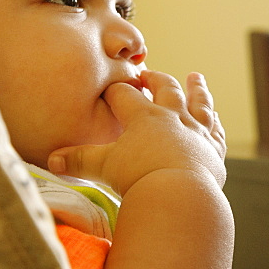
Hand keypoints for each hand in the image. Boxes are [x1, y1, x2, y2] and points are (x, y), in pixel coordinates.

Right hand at [47, 70, 226, 195]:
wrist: (179, 193)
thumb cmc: (138, 177)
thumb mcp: (104, 167)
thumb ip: (79, 160)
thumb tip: (52, 159)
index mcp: (144, 117)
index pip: (125, 95)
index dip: (116, 90)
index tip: (110, 89)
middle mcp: (173, 117)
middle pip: (165, 88)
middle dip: (155, 79)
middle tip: (149, 74)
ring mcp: (197, 131)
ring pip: (198, 103)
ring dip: (197, 89)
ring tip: (195, 77)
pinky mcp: (213, 150)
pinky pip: (216, 132)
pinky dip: (215, 124)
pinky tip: (215, 118)